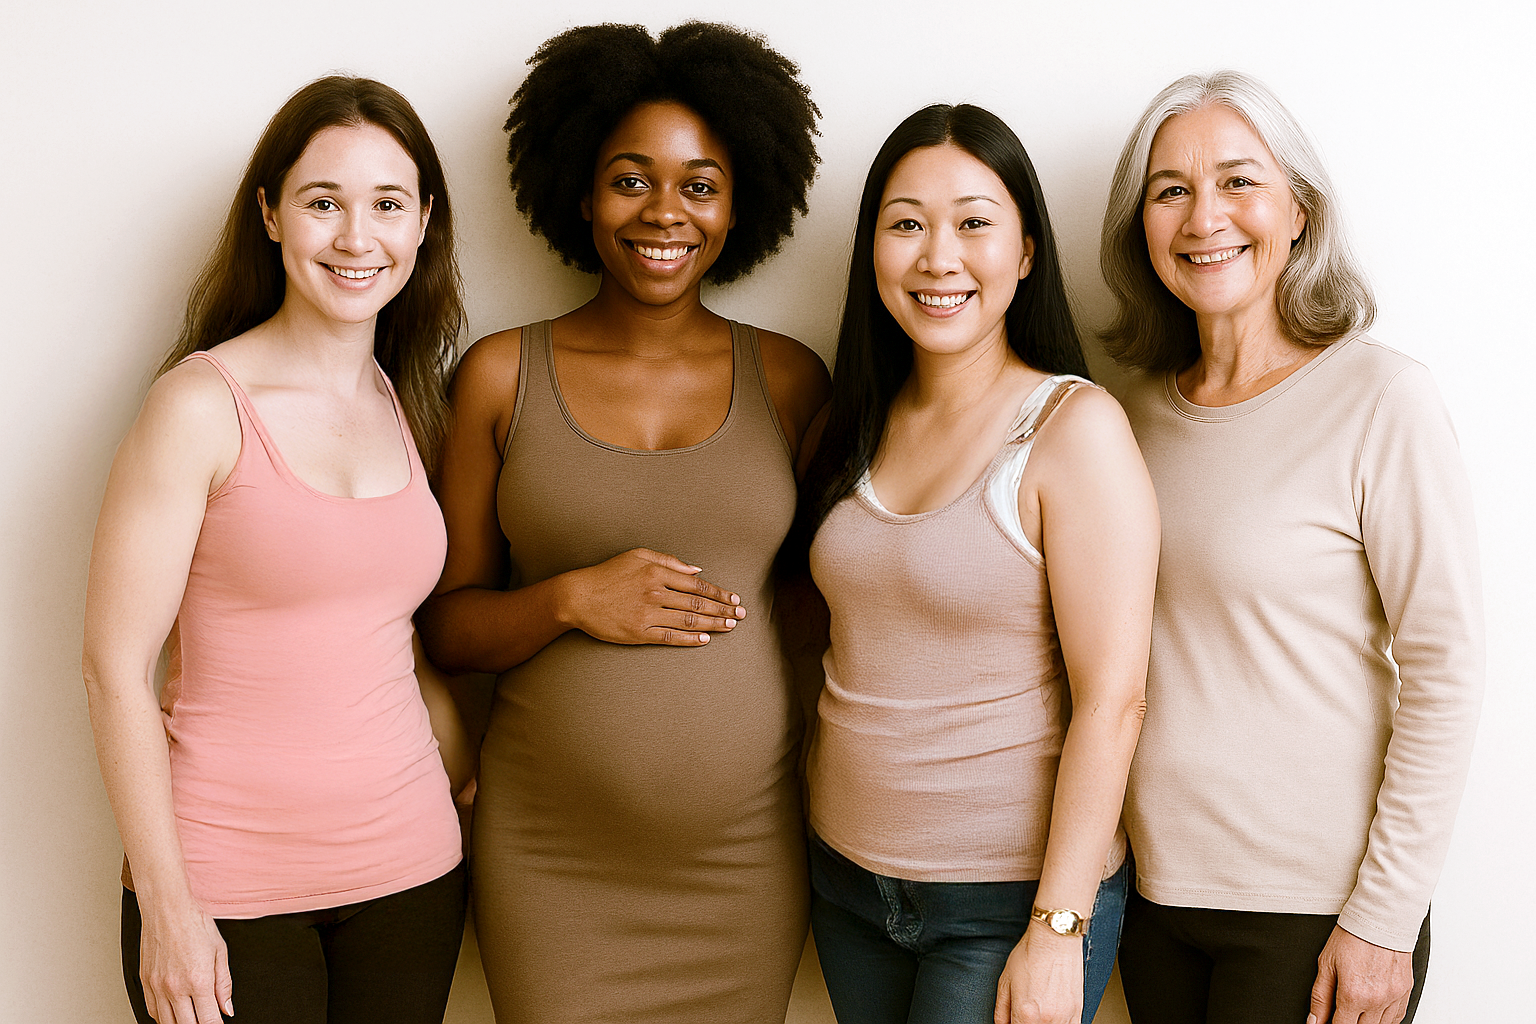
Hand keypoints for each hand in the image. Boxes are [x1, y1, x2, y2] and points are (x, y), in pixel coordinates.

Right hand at [138, 894, 231, 1022]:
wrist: (168, 909)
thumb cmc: (195, 924)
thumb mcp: (220, 952)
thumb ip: (224, 984)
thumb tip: (227, 1008)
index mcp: (199, 980)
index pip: (208, 1020)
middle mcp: (176, 987)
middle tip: (206, 1020)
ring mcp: (158, 987)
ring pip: (167, 1022)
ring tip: (191, 1018)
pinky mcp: (146, 982)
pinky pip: (152, 1010)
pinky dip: (163, 1017)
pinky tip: (173, 1013)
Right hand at [564, 548, 744, 645]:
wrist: (578, 597)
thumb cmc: (607, 574)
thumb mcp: (637, 555)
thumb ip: (668, 561)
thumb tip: (696, 570)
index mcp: (657, 573)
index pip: (697, 585)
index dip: (719, 593)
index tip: (734, 598)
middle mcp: (656, 594)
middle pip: (698, 605)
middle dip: (723, 610)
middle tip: (741, 615)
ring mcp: (648, 615)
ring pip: (689, 622)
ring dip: (714, 624)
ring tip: (730, 626)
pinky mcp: (639, 633)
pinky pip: (670, 638)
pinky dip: (690, 640)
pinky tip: (705, 640)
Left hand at [994, 922, 1083, 1023]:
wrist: (1055, 938)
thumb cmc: (1031, 954)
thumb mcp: (1005, 982)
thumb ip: (1001, 1011)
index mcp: (1026, 1014)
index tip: (1014, 1020)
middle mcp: (1047, 1019)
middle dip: (1025, 1023)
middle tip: (1025, 1014)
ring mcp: (1065, 1017)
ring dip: (1042, 1023)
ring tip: (1037, 1011)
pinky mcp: (1078, 1012)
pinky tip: (1051, 1017)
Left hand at [1307, 925, 1413, 1023]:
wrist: (1381, 919)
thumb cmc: (1352, 937)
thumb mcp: (1327, 965)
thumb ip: (1320, 997)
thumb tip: (1314, 1021)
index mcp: (1353, 994)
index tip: (1329, 1021)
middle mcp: (1376, 1000)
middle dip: (1349, 1022)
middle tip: (1341, 1012)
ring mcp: (1394, 997)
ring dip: (1367, 1022)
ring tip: (1356, 1009)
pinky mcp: (1405, 991)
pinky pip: (1397, 1017)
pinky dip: (1385, 1019)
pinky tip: (1374, 1011)